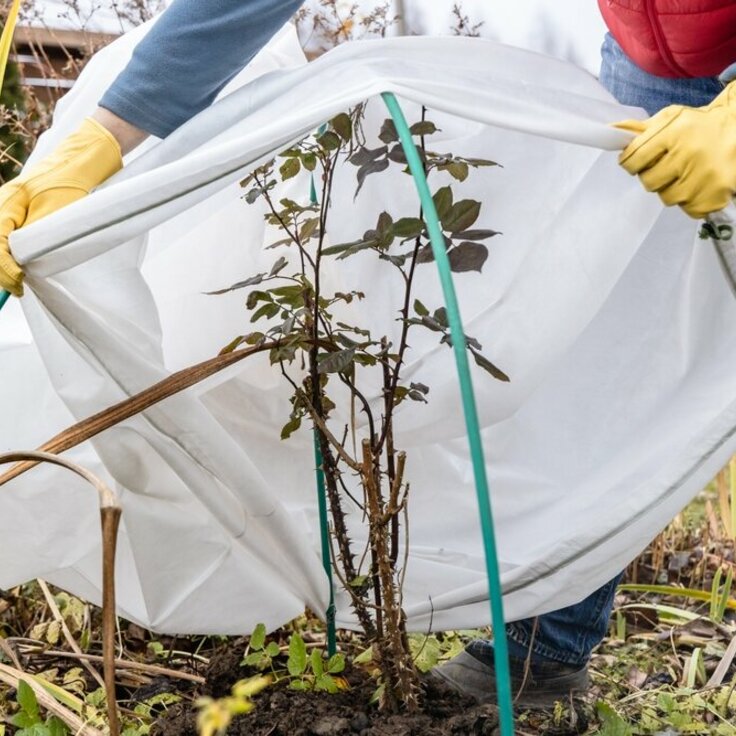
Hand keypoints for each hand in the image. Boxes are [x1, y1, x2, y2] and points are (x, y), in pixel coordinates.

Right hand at [0, 117, 122, 295]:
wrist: (83, 160)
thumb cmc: (71, 181)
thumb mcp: (55, 211)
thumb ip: (36, 234)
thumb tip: (23, 261)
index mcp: (7, 204)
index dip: (5, 267)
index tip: (19, 281)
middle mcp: (4, 206)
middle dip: (2, 268)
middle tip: (18, 288)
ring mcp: (13, 210)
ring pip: (2, 242)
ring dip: (6, 263)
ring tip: (18, 282)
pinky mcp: (24, 214)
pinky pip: (11, 238)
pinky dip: (13, 255)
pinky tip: (22, 268)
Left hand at [615, 82, 735, 218]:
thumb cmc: (698, 127)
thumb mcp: (671, 119)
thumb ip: (641, 129)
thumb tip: (611, 130)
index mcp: (675, 132)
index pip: (634, 159)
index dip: (630, 162)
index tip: (637, 161)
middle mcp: (689, 154)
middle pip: (648, 181)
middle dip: (652, 175)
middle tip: (666, 166)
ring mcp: (703, 177)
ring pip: (666, 197)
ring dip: (670, 189)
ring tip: (684, 174)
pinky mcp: (715, 195)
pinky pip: (687, 209)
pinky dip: (689, 201)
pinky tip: (697, 184)